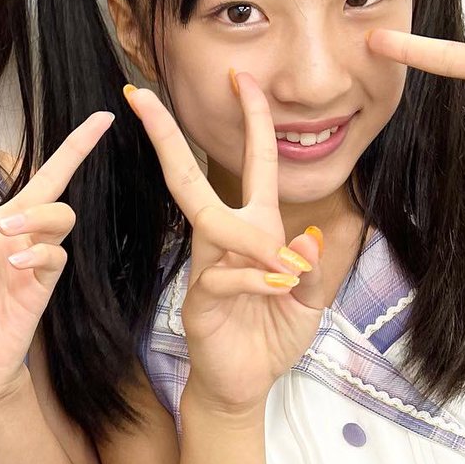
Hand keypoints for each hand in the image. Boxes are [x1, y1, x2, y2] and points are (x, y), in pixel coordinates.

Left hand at [0, 91, 113, 412]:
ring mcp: (27, 256)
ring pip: (58, 211)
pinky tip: (15, 265)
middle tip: (102, 119)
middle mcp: (2, 232)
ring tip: (9, 233)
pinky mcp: (42, 283)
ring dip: (37, 215)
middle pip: (47, 179)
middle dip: (76, 148)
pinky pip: (56, 255)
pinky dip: (39, 253)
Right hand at [124, 74, 324, 414]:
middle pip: (188, 176)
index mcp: (253, 228)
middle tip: (139, 95)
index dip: (251, 119)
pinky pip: (223, 276)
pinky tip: (279, 293)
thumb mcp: (310, 298)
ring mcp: (205, 266)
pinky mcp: (199, 300)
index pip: (251, 162)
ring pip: (209, 221)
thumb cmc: (270, 334)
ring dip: (249, 234)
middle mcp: (222, 239)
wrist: (245, 385)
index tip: (242, 77)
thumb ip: (320, 265)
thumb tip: (324, 231)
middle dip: (166, 135)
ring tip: (285, 262)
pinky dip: (257, 281)